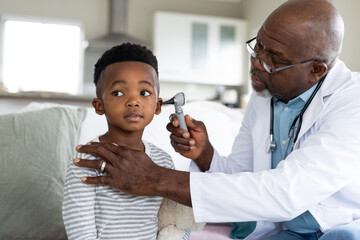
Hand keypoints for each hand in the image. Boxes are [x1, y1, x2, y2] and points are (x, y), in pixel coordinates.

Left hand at [73, 142, 191, 205]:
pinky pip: (101, 180)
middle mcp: (118, 160)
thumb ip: (125, 150)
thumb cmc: (148, 166)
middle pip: (99, 152)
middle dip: (86, 150)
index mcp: (123, 152)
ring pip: (97, 164)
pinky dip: (91, 180)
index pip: (105, 145)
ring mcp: (117, 171)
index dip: (95, 144)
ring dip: (84, 162)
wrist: (154, 179)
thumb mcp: (137, 154)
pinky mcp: (116, 182)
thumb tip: (114, 146)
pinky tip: (82, 179)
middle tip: (77, 148)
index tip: (87, 144)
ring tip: (75, 161)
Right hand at [166, 115, 213, 170]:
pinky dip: (185, 147)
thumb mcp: (200, 128)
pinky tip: (191, 147)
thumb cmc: (201, 135)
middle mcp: (176, 129)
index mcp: (182, 122)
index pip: (173, 117)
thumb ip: (193, 123)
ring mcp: (175, 137)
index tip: (177, 123)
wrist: (202, 148)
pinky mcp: (175, 146)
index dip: (173, 119)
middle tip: (188, 135)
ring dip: (185, 141)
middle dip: (178, 131)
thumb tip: (187, 117)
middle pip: (170, 127)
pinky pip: (177, 146)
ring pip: (174, 138)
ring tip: (193, 142)